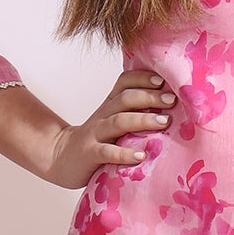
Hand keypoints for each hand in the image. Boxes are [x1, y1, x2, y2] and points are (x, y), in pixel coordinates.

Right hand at [41, 66, 176, 190]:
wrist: (61, 156)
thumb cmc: (97, 139)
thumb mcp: (113, 120)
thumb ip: (134, 112)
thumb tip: (172, 106)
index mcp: (110, 104)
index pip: (124, 81)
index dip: (143, 78)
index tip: (163, 81)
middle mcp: (103, 114)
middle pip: (126, 98)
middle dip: (150, 97)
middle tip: (172, 101)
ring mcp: (95, 134)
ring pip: (119, 122)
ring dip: (143, 120)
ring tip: (164, 122)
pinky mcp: (90, 154)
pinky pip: (107, 152)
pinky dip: (124, 154)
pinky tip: (141, 156)